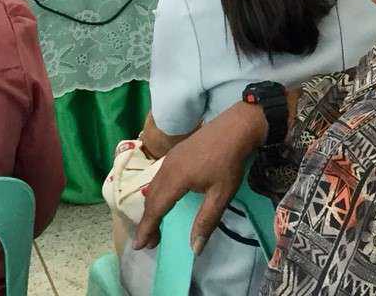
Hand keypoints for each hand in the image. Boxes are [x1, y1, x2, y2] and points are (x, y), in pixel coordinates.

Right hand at [134, 101, 264, 253]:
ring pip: (153, 187)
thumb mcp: (221, 195)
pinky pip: (158, 177)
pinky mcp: (175, 153)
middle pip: (151, 199)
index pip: (156, 209)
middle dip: (148, 222)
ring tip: (156, 225)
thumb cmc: (229, 162)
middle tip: (151, 242)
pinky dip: (156, 194)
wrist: (235, 128)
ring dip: (152, 208)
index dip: (147, 228)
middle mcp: (167, 168)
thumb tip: (195, 249)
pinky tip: (162, 199)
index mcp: (176, 179)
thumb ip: (206, 221)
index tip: (139, 246)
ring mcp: (170, 159)